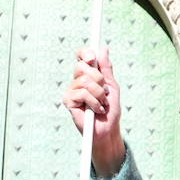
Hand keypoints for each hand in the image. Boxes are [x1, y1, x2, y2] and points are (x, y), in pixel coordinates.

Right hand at [63, 46, 126, 176]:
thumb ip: (106, 69)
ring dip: (99, 94)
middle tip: (104, 92)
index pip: (82, 57)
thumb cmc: (110, 110)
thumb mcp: (111, 87)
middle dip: (99, 79)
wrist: (108, 129)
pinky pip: (83, 93)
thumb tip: (103, 49)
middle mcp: (77, 81)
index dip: (85, 53)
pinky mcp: (68, 101)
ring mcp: (71, 91)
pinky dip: (94, 102)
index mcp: (87, 75)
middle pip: (82, 66)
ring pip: (85, 81)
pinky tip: (96, 110)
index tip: (93, 58)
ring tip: (102, 104)